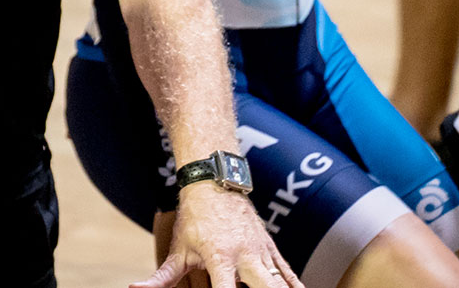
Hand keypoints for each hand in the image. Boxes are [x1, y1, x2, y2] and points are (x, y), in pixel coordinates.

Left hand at [137, 184, 300, 287]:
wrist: (214, 182)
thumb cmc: (194, 218)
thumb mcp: (178, 249)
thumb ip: (162, 277)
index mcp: (219, 257)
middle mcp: (245, 256)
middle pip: (265, 287)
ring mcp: (262, 253)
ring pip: (281, 282)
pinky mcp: (272, 250)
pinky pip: (290, 274)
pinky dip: (297, 287)